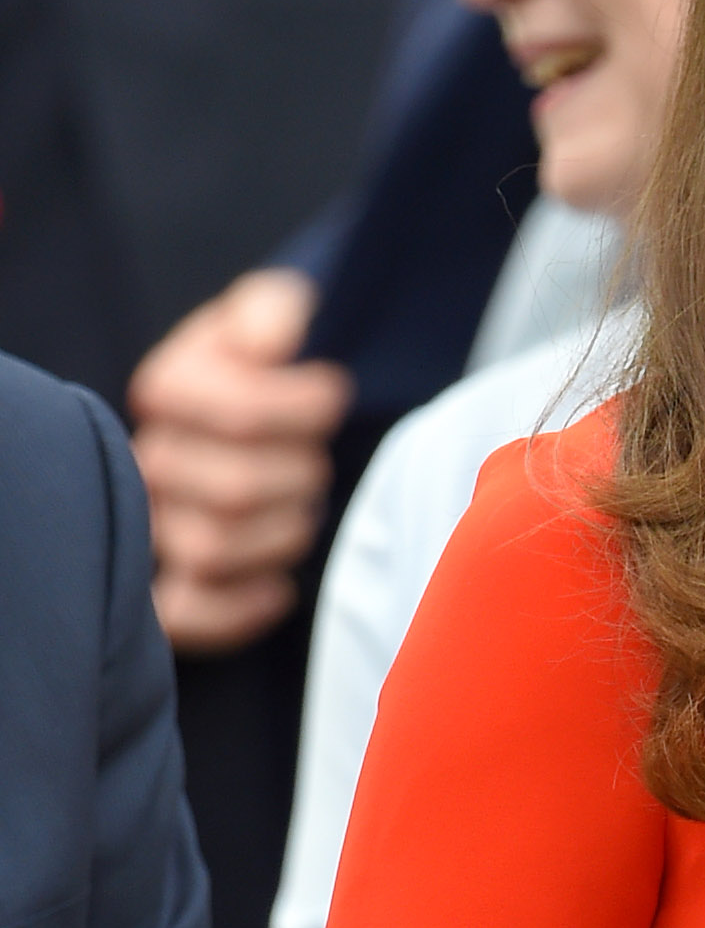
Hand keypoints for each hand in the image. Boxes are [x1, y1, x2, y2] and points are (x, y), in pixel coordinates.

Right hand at [128, 268, 350, 651]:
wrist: (265, 425)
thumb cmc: (272, 372)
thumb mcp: (271, 318)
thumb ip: (270, 311)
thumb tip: (272, 339)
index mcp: (168, 388)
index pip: (242, 412)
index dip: (304, 407)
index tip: (331, 392)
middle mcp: (150, 458)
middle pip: (235, 488)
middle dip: (299, 476)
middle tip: (317, 462)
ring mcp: (154, 526)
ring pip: (211, 549)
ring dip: (281, 534)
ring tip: (300, 510)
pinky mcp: (173, 589)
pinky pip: (184, 616)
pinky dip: (237, 610)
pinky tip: (278, 588)